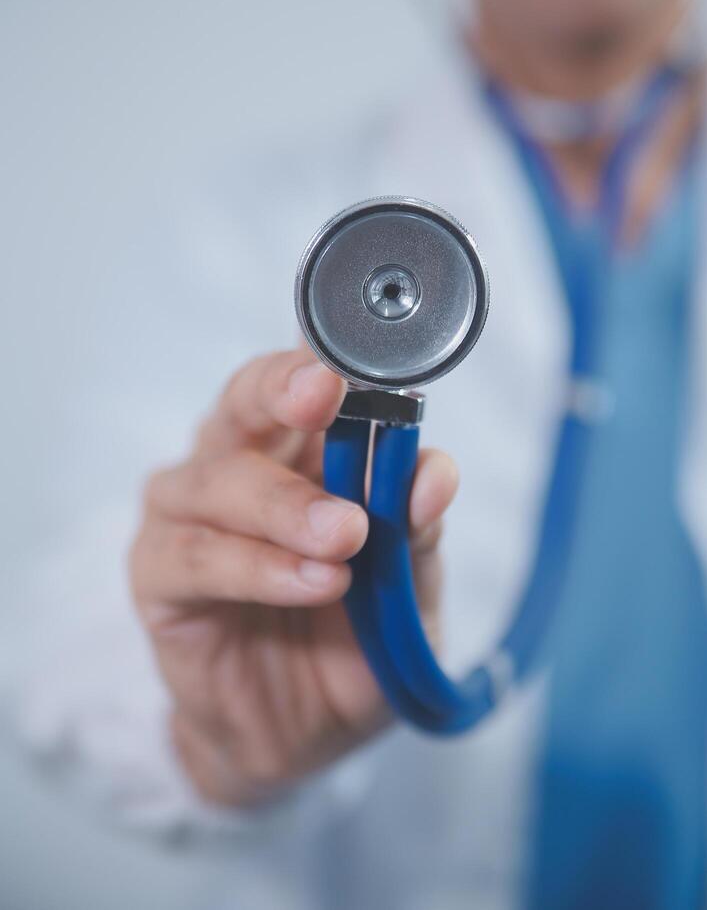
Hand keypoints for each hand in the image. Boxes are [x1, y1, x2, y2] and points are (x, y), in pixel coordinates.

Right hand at [129, 348, 458, 806]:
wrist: (305, 736)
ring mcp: (189, 515)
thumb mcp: (409, 589)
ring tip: (344, 537)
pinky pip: (196, 556)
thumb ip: (416, 529)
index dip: (323, 354)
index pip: (305, 376)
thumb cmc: (355, 642)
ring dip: (285, 504)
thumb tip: (435, 472)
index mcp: (304, 448)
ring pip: (218, 478)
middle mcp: (239, 462)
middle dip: (283, 389)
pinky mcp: (158, 575)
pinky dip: (257, 565)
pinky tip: (311, 582)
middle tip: (325, 396)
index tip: (356, 359)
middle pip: (244, 399)